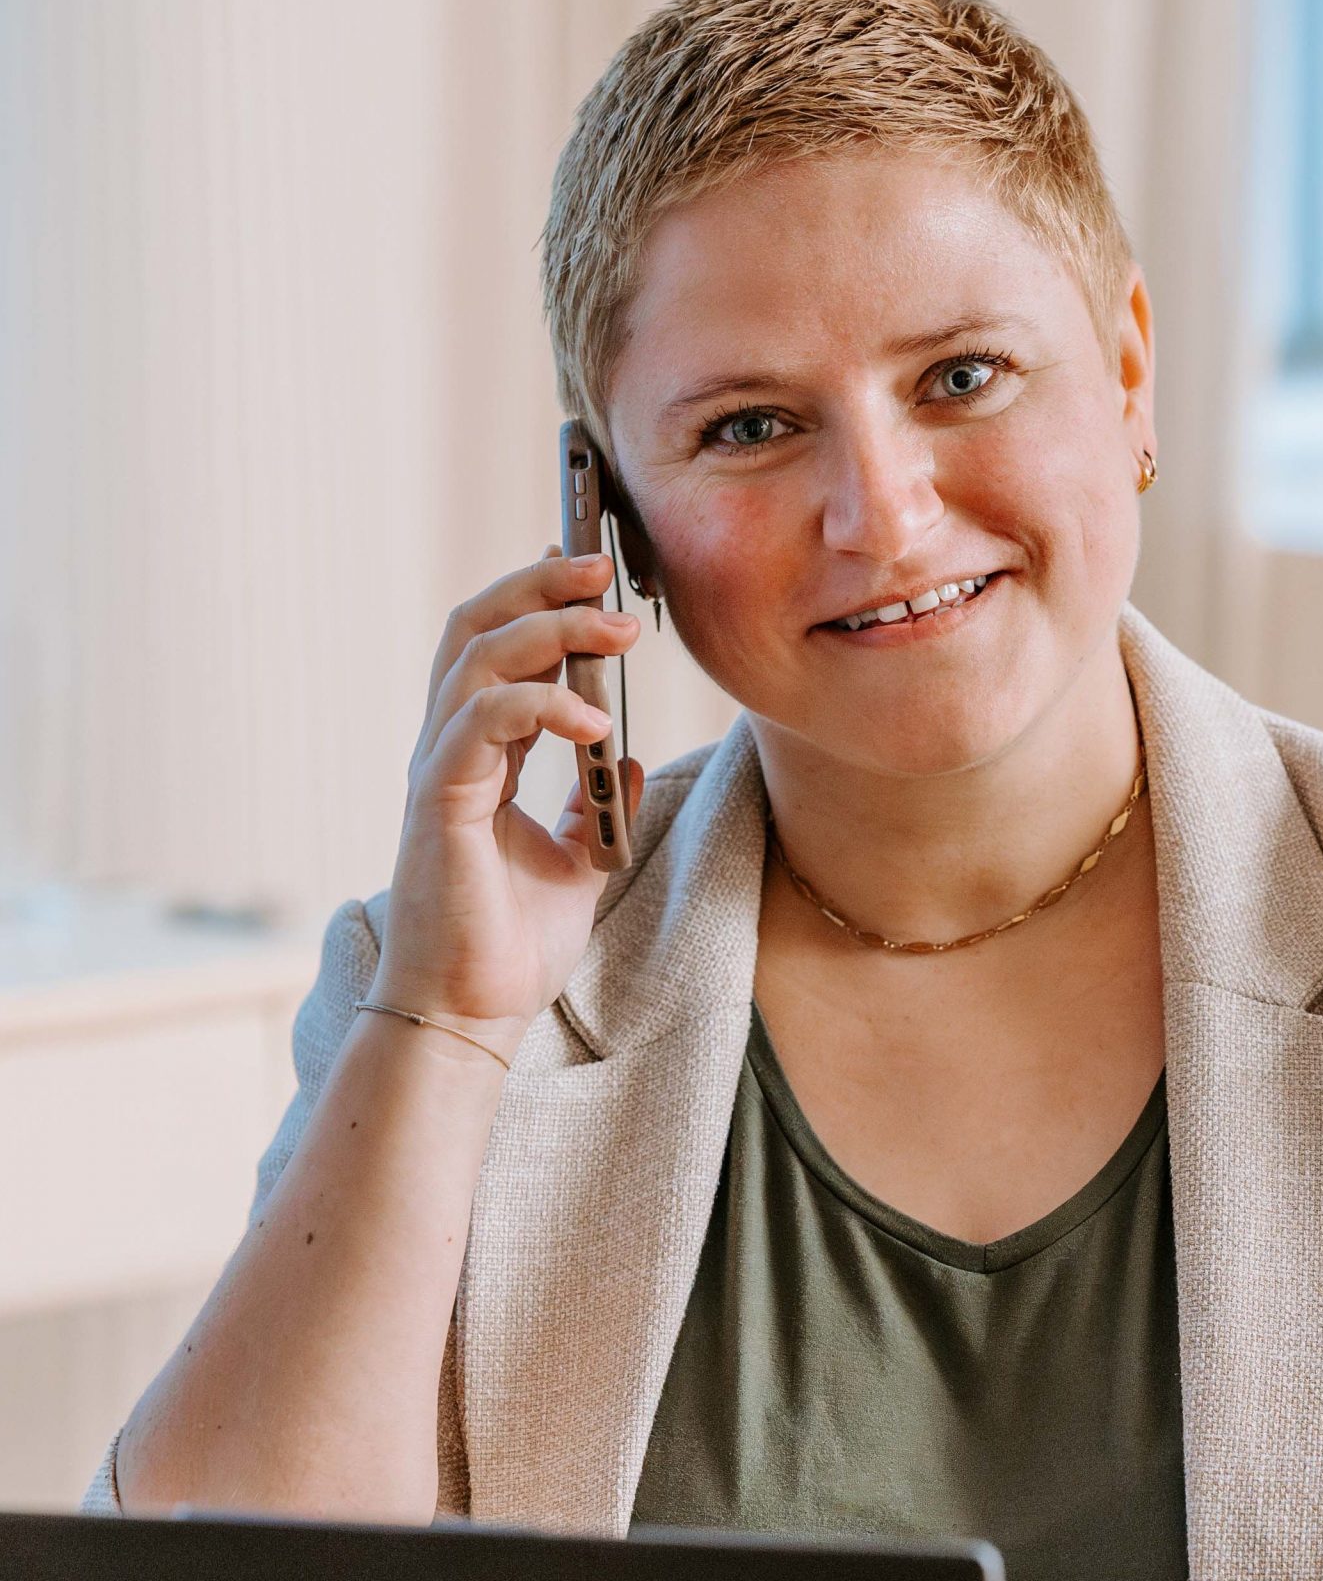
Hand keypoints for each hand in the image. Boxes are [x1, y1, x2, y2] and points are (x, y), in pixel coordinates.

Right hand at [372, 547, 645, 1053]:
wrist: (472, 1013)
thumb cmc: (508, 947)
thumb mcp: (575, 863)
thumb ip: (594, 805)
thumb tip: (626, 757)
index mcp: (475, 758)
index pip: (495, 650)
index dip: (536, 599)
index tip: (591, 570)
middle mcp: (448, 752)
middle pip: (476, 629)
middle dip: (541, 588)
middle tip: (604, 567)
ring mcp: (438, 773)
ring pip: (477, 660)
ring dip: (551, 630)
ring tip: (618, 627)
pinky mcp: (440, 803)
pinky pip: (483, 723)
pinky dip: (541, 705)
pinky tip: (596, 718)